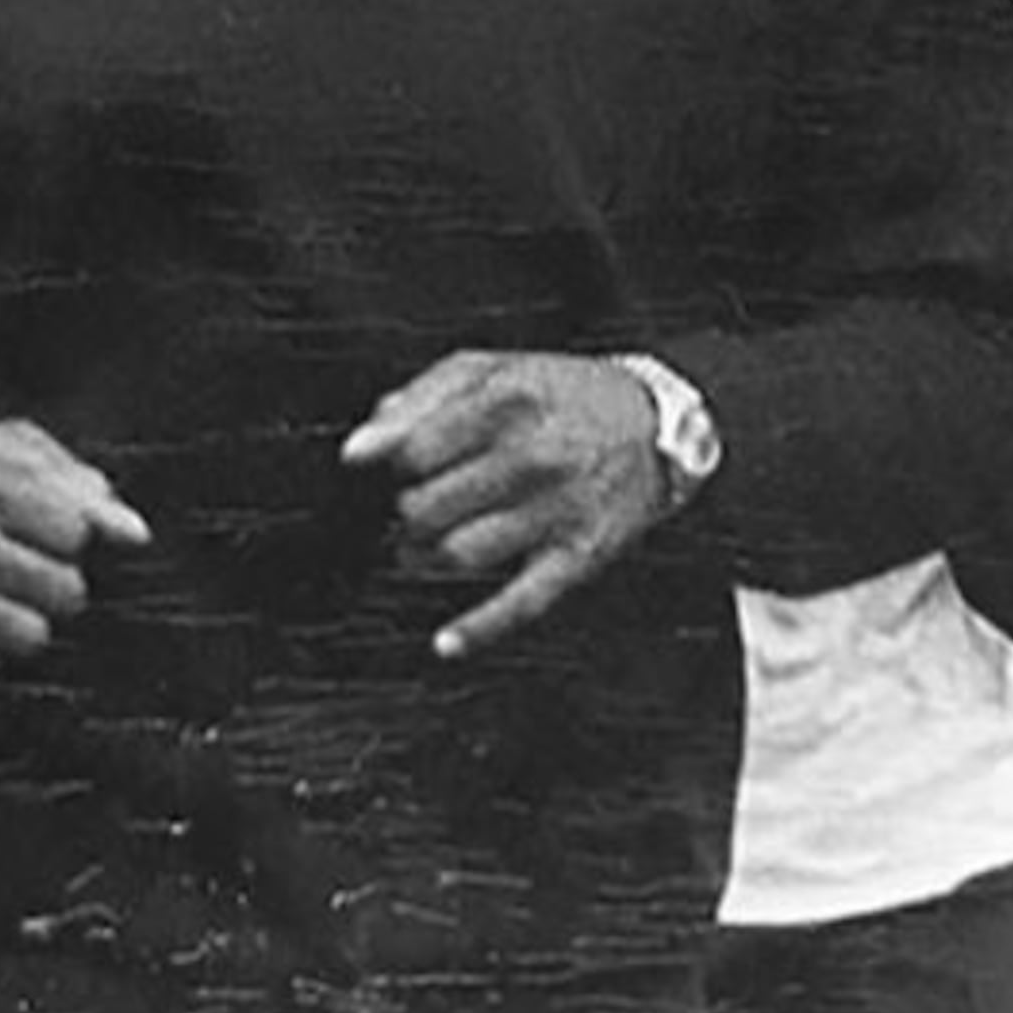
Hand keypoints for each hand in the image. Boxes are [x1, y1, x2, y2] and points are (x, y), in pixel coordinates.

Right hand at [0, 422, 144, 684]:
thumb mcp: (0, 445)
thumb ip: (71, 479)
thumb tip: (130, 530)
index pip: (72, 530)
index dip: (75, 536)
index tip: (55, 534)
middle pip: (62, 590)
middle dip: (62, 584)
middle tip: (37, 571)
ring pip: (27, 635)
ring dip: (28, 621)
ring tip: (7, 600)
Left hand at [341, 352, 666, 662]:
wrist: (656, 423)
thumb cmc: (559, 396)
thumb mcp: (490, 370)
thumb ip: (418, 399)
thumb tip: (357, 450)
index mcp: (506, 403)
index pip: (414, 451)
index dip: (393, 464)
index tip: (398, 468)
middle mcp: (532, 456)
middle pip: (428, 506)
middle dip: (407, 511)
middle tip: (414, 507)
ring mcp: (557, 510)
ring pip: (459, 553)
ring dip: (426, 557)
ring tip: (423, 545)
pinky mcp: (578, 556)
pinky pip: (520, 601)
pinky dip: (478, 628)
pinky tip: (445, 642)